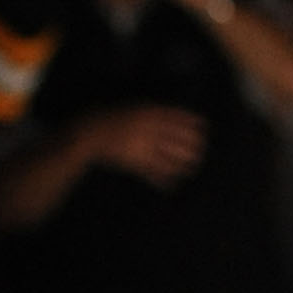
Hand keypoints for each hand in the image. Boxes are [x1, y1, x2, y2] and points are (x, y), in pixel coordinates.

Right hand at [85, 104, 206, 187]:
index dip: (193, 123)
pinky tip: (173, 185)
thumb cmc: (111, 117)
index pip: (178, 117)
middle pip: (179, 139)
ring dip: (183, 164)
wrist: (88, 133)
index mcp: (148, 114)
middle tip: (202, 150)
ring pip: (169, 158)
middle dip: (193, 146)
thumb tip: (179, 118)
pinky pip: (153, 173)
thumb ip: (154, 112)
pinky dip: (164, 181)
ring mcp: (142, 148)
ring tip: (192, 167)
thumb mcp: (134, 107)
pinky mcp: (134, 164)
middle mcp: (148, 130)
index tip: (205, 127)